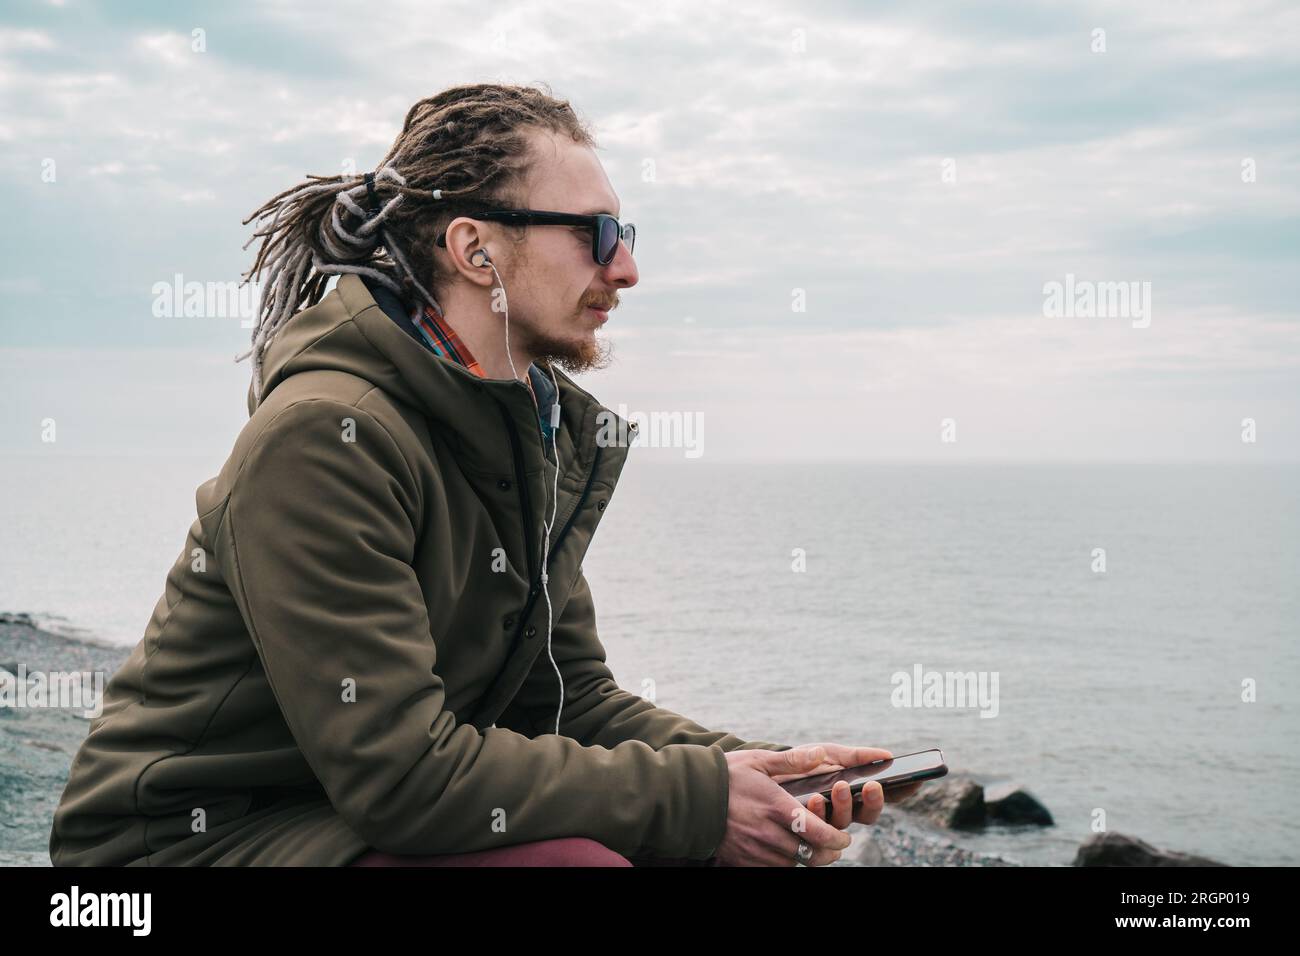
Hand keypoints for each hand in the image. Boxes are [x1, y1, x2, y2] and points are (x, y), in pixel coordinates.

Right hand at [715, 746, 856, 866]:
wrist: (687, 798)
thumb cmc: (725, 776)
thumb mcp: (758, 761)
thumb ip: (791, 760)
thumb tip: (821, 754)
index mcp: (776, 807)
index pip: (818, 833)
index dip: (836, 839)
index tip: (843, 837)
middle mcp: (768, 833)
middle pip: (810, 855)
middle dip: (828, 853)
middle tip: (833, 847)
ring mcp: (754, 850)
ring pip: (792, 864)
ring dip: (805, 859)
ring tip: (811, 849)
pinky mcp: (741, 860)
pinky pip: (771, 869)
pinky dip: (783, 863)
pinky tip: (784, 852)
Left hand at [769, 742, 924, 830]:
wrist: (766, 773)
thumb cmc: (803, 762)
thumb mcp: (829, 752)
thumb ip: (855, 755)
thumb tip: (886, 755)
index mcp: (855, 792)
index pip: (884, 796)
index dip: (901, 792)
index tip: (914, 781)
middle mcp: (844, 811)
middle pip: (868, 815)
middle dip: (874, 801)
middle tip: (872, 785)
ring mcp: (825, 821)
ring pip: (843, 823)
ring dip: (844, 805)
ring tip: (838, 786)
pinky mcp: (805, 828)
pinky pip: (816, 828)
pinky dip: (817, 813)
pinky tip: (813, 798)